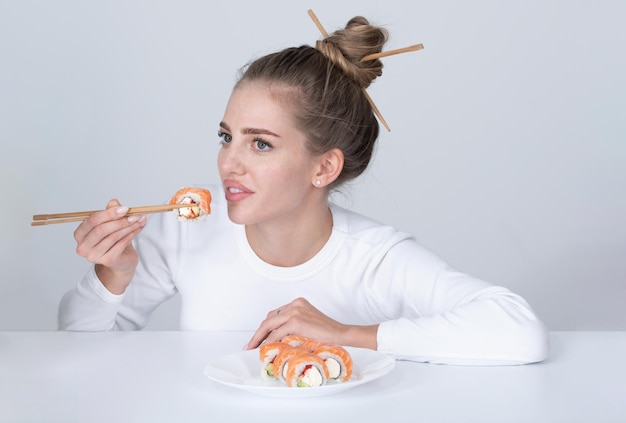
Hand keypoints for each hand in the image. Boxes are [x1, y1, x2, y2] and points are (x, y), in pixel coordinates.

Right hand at [74, 199, 146, 293]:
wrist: (121, 261)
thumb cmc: (113, 241)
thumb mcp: (111, 224)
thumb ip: (110, 212)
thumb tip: (114, 201)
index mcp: (80, 234)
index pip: (92, 221)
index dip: (109, 213)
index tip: (125, 208)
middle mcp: (83, 246)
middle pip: (101, 230)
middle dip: (120, 221)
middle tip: (135, 215)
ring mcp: (94, 256)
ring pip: (113, 236)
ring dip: (129, 226)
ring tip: (140, 220)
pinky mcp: (107, 260)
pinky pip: (121, 244)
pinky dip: (132, 234)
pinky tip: (139, 228)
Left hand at [245, 297, 378, 349]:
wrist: (341, 334)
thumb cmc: (328, 332)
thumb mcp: (308, 324)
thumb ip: (294, 325)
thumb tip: (278, 338)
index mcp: (297, 303)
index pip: (275, 315)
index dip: (265, 327)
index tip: (258, 337)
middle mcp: (294, 304)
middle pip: (269, 318)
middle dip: (258, 333)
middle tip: (250, 345)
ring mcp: (295, 311)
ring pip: (269, 324)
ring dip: (259, 338)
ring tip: (254, 348)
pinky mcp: (296, 321)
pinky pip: (276, 333)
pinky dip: (269, 341)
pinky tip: (265, 349)